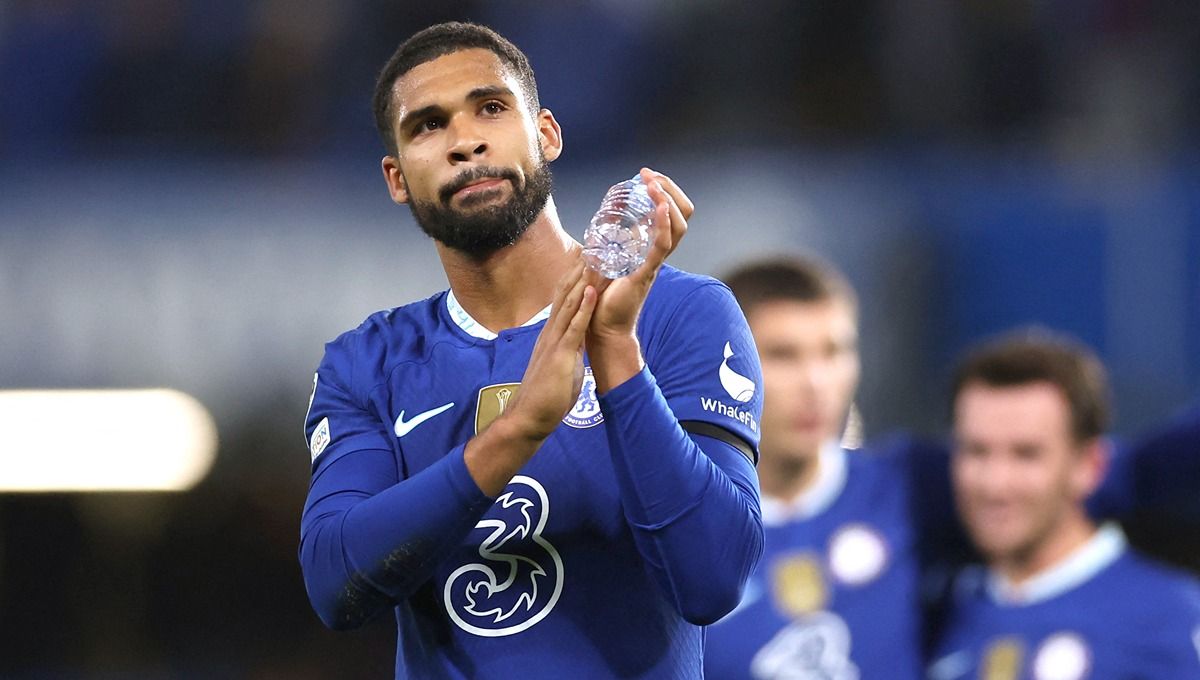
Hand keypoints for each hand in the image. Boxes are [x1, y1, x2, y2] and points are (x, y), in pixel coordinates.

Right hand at [500, 259, 596, 441]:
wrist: (529, 417)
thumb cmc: (545, 397)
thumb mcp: (560, 367)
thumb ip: (567, 351)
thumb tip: (575, 345)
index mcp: (552, 335)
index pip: (563, 301)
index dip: (574, 280)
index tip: (585, 260)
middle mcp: (551, 333)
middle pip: (565, 295)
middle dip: (578, 271)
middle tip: (591, 247)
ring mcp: (554, 342)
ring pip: (569, 305)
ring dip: (582, 281)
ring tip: (593, 259)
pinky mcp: (560, 355)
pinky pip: (574, 328)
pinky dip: (583, 308)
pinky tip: (591, 292)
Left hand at [584, 168, 692, 392]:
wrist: (602, 327)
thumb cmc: (603, 296)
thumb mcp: (608, 259)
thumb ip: (612, 240)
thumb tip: (604, 215)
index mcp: (652, 249)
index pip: (674, 214)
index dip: (666, 191)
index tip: (648, 176)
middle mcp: (659, 254)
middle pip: (683, 216)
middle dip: (671, 189)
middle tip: (649, 176)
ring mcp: (655, 263)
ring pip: (677, 227)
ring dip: (667, 200)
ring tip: (652, 184)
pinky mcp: (645, 273)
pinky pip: (662, 246)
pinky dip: (663, 224)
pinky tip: (659, 207)